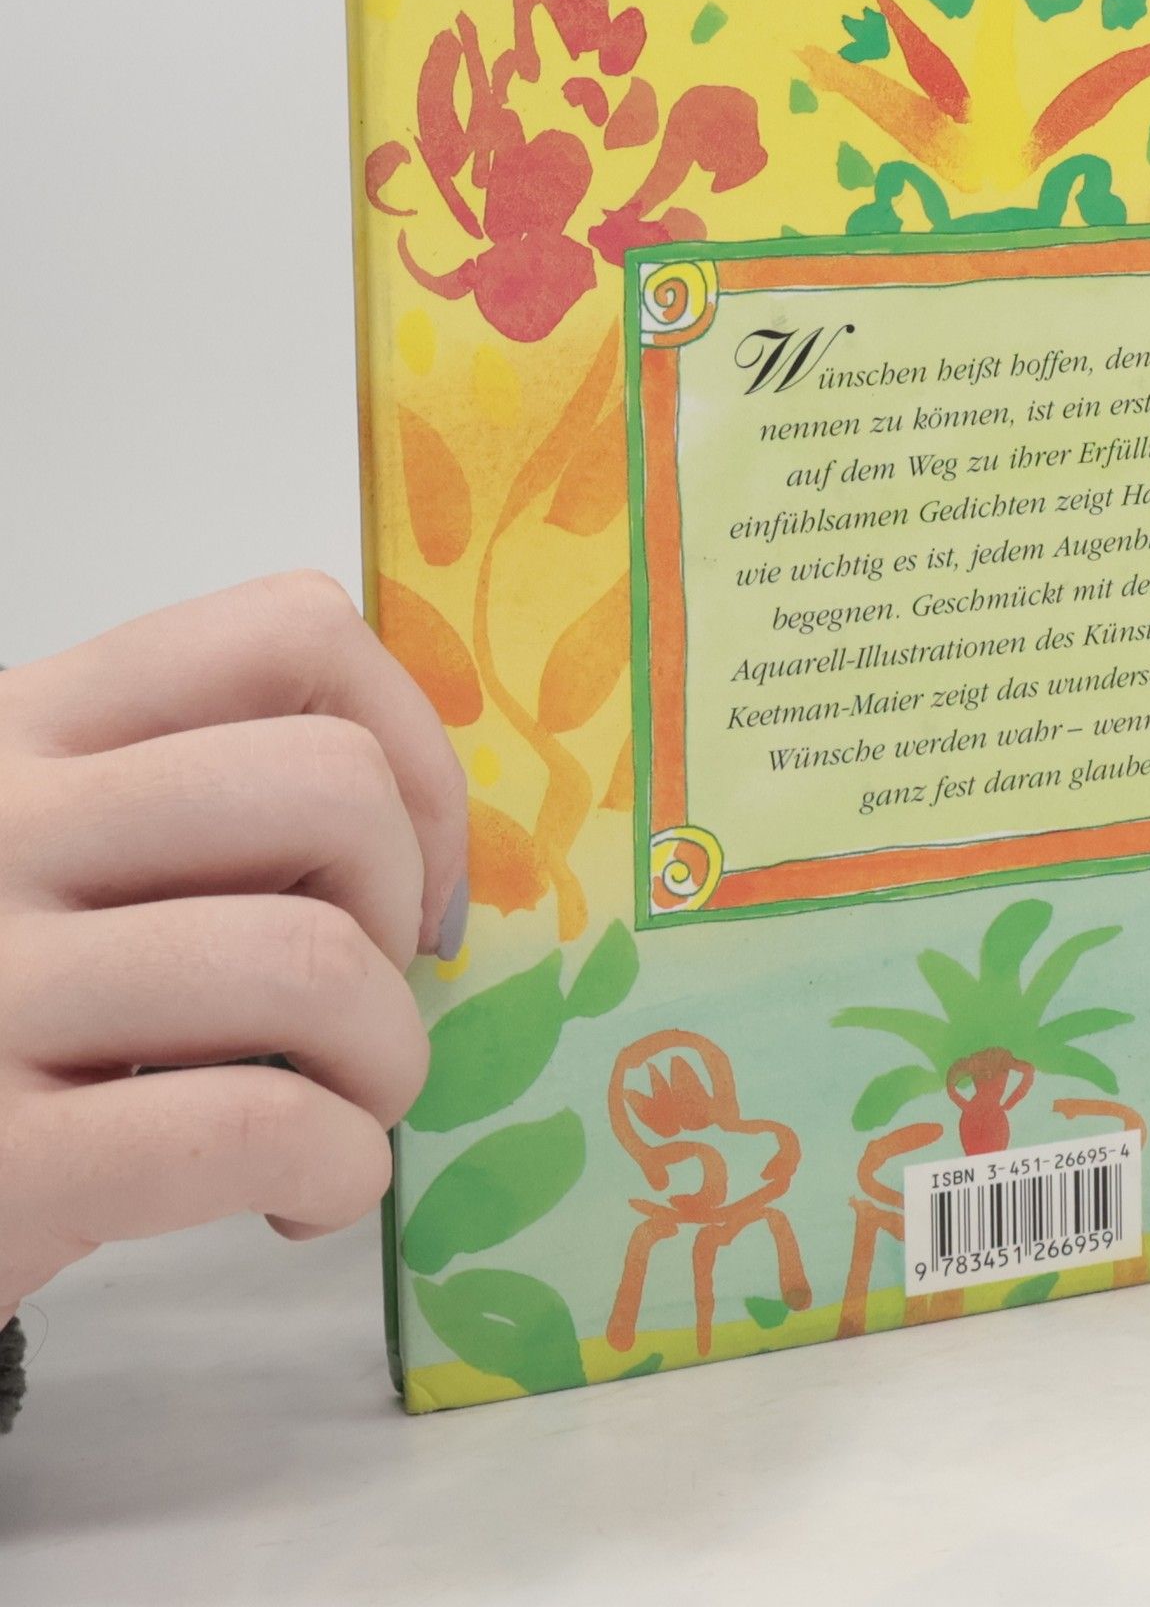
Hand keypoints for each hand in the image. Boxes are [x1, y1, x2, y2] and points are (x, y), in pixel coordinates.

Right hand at [0, 574, 466, 1322]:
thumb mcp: (64, 852)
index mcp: (30, 729)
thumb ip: (205, 806)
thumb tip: (426, 839)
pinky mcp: (0, 1158)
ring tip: (347, 1106)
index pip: (292, 632)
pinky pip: (260, 1128)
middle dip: (401, 907)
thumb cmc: (4, 1013)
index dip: (413, 753)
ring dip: (388, 1057)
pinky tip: (305, 1196)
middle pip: (333, 787)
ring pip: (315, 960)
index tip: (410, 868)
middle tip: (359, 995)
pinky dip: (339, 1171)